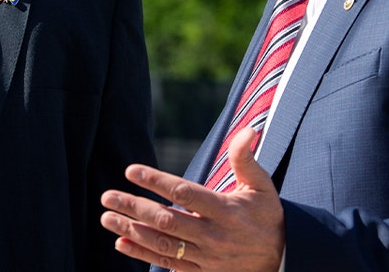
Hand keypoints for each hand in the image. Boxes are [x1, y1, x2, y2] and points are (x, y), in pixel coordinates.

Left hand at [100, 128, 285, 270]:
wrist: (281, 260)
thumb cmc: (267, 217)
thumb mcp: (263, 186)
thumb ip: (247, 159)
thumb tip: (249, 129)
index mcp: (226, 211)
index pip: (185, 194)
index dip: (156, 182)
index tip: (132, 171)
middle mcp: (213, 235)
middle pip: (167, 220)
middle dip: (134, 207)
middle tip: (107, 196)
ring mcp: (206, 257)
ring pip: (163, 244)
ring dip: (132, 230)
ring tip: (107, 217)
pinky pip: (168, 265)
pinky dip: (142, 254)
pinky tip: (121, 242)